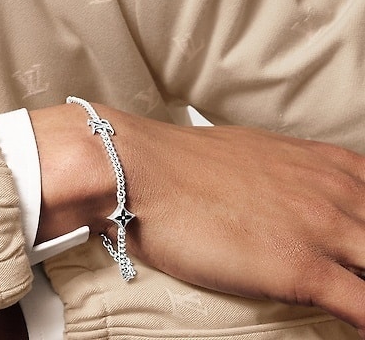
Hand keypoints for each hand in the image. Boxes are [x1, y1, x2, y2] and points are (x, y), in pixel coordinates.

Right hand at [30, 104, 364, 333]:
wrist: (136, 168)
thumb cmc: (180, 164)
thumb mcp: (254, 156)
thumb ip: (295, 178)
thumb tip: (301, 200)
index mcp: (328, 165)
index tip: (359, 252)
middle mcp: (335, 193)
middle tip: (352, 271)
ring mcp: (323, 230)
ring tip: (353, 305)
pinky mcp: (302, 268)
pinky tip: (358, 329)